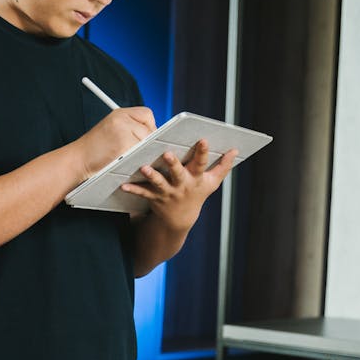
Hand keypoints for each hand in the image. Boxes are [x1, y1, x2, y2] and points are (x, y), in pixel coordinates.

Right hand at [75, 105, 156, 178]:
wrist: (77, 159)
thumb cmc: (94, 149)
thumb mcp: (112, 129)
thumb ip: (130, 127)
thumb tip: (154, 136)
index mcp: (119, 113)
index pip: (147, 115)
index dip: (149, 127)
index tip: (144, 137)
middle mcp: (121, 118)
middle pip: (150, 129)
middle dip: (147, 142)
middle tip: (137, 151)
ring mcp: (122, 131)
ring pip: (146, 142)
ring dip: (142, 152)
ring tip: (128, 156)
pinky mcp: (123, 145)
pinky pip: (140, 153)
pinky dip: (136, 159)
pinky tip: (125, 161)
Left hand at [121, 138, 236, 231]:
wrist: (180, 219)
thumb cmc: (197, 194)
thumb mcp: (211, 183)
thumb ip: (223, 166)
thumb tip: (235, 150)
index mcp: (196, 178)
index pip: (202, 163)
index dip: (203, 152)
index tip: (202, 139)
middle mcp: (182, 185)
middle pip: (178, 173)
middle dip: (174, 163)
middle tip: (167, 153)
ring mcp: (168, 192)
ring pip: (159, 183)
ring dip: (151, 176)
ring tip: (143, 168)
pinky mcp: (155, 198)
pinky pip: (143, 193)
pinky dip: (133, 189)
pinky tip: (123, 185)